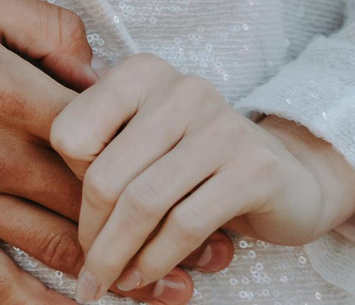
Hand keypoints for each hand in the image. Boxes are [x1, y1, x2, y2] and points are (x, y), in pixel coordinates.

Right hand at [0, 0, 231, 304]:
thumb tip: (101, 67)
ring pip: (60, 254)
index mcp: (9, 92)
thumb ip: (47, 26)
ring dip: (123, 276)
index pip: (109, 144)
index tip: (207, 181)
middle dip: (164, 230)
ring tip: (178, 288)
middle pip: (97, 208)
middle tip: (220, 251)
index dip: (163, 166)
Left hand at [53, 56, 354, 302]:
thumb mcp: (146, 147)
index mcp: (142, 73)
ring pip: (142, 203)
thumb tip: (61, 226)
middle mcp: (180, 88)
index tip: (81, 216)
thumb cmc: (199, 166)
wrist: (293, 176)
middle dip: (91, 234)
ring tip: (108, 282)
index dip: (68, 181)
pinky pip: (184, 225)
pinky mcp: (253, 168)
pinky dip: (156, 261)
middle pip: (105, 175)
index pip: (71, 131)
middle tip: (88, 270)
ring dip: (117, 256)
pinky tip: (144, 278)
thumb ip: (104, 162)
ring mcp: (221, 124)